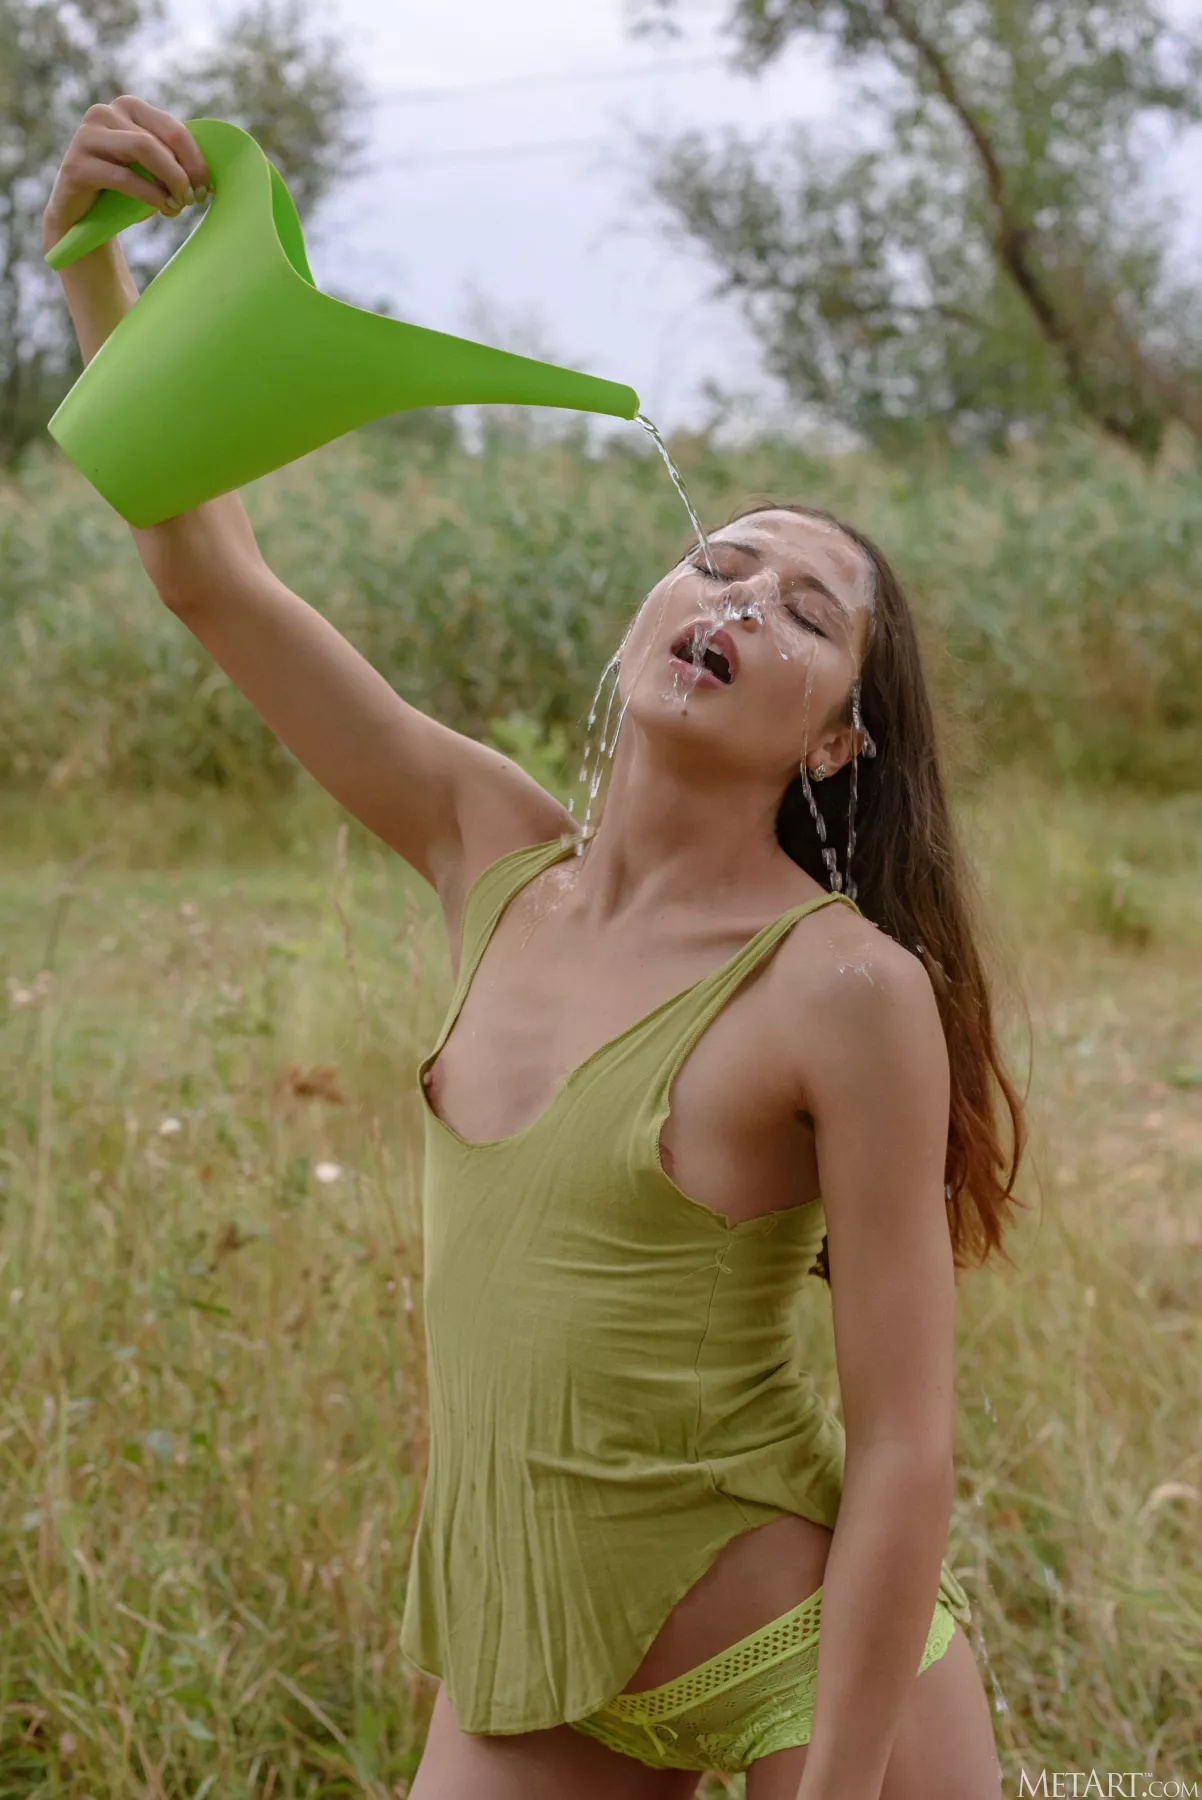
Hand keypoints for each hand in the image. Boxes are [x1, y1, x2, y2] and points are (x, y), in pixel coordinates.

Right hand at [42, 94, 210, 253]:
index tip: (206, 187)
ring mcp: (87, 135)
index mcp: (128, 108)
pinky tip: (163, 208)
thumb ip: (173, 162)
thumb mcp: (151, 171)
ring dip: (169, 180)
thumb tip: (210, 178)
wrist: (82, 215)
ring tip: (178, 204)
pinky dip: (150, 194)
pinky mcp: (77, 164)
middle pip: (160, 139)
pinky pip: (124, 176)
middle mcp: (104, 113)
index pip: (173, 128)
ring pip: (143, 148)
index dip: (196, 159)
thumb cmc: (123, 191)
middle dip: (184, 172)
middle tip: (194, 199)